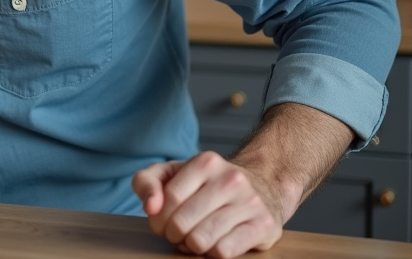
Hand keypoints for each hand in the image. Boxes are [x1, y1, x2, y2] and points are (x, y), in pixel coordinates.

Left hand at [132, 151, 283, 257]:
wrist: (263, 188)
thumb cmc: (208, 184)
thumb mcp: (173, 173)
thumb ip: (147, 182)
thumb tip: (150, 207)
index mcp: (205, 162)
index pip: (169, 199)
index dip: (158, 219)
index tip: (161, 224)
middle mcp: (230, 179)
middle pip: (181, 222)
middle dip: (173, 235)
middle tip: (177, 234)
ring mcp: (250, 202)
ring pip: (201, 240)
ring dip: (190, 246)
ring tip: (194, 240)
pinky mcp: (264, 226)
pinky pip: (223, 251)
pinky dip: (211, 254)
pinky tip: (213, 245)